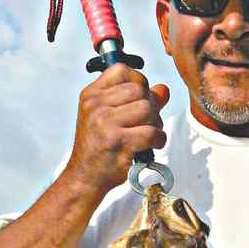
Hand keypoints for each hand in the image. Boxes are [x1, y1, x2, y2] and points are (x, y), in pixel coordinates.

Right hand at [65, 63, 169, 195]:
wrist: (85, 177)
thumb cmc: (99, 147)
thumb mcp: (108, 117)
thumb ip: (135, 100)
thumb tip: (163, 90)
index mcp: (91, 95)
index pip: (122, 71)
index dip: (139, 82)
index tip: (140, 99)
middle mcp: (96, 105)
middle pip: (139, 90)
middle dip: (151, 106)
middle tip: (148, 122)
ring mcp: (105, 123)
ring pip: (147, 109)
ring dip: (156, 123)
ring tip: (149, 135)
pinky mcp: (118, 142)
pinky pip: (151, 132)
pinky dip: (158, 139)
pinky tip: (152, 145)